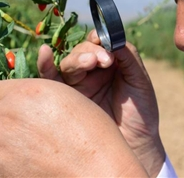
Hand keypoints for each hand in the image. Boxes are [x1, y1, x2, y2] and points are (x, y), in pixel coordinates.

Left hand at [0, 79, 146, 176]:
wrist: (97, 172)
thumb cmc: (92, 135)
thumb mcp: (69, 100)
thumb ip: (36, 94)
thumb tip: (14, 99)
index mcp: (26, 92)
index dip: (2, 102)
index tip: (12, 112)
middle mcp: (6, 116)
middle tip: (8, 132)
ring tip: (1, 149)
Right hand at [38, 30, 165, 175]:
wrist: (135, 145)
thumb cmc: (140, 113)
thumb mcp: (139, 80)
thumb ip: (128, 56)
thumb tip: (114, 38)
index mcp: (109, 64)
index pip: (98, 43)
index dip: (100, 38)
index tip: (107, 43)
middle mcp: (90, 72)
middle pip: (80, 52)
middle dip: (90, 52)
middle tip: (104, 60)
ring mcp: (76, 87)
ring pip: (68, 65)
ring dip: (77, 60)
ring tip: (90, 63)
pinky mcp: (64, 101)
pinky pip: (49, 81)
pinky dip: (44, 65)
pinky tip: (43, 53)